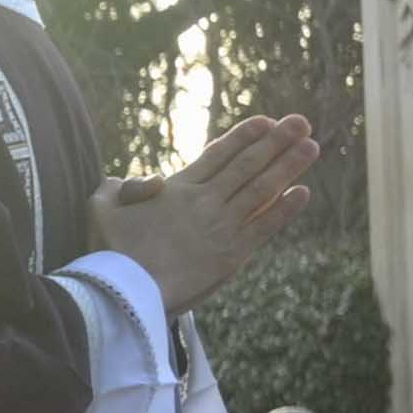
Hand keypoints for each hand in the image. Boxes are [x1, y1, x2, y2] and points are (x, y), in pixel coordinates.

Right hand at [97, 111, 315, 312]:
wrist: (122, 290)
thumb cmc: (105, 249)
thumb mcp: (101, 206)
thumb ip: (124, 186)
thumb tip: (152, 180)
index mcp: (175, 189)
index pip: (217, 155)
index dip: (243, 136)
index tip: (266, 121)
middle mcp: (204, 202)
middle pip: (247, 165)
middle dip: (276, 141)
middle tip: (301, 122)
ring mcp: (221, 227)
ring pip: (263, 189)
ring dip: (289, 166)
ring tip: (311, 146)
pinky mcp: (231, 255)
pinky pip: (265, 226)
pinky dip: (285, 209)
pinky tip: (303, 192)